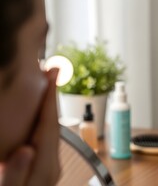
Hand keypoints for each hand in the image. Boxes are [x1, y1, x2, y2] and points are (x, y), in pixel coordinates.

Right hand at [0, 68, 60, 185]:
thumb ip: (16, 175)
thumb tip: (28, 148)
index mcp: (43, 167)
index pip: (48, 124)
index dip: (49, 97)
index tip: (52, 72)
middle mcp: (50, 164)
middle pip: (52, 123)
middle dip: (51, 97)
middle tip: (50, 71)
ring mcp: (48, 167)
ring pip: (49, 130)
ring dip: (47, 107)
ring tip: (44, 86)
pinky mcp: (43, 170)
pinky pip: (44, 139)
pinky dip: (42, 123)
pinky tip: (36, 116)